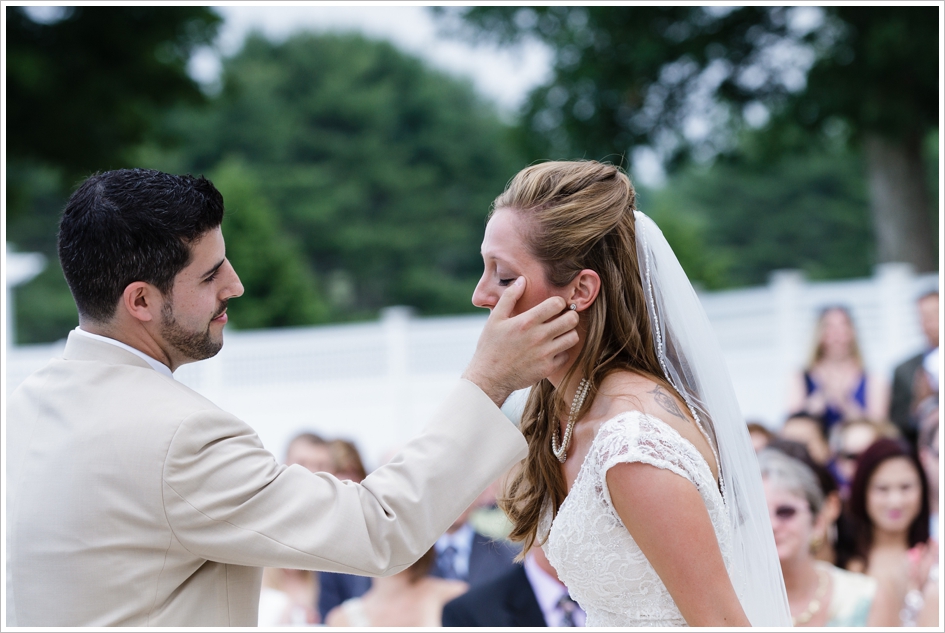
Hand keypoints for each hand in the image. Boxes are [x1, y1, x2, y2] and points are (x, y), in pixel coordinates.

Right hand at [462, 277, 579, 405]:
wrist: (489, 378)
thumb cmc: (490, 346)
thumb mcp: (495, 319)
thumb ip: (509, 297)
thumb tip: (521, 280)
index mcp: (527, 321)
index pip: (557, 303)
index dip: (559, 302)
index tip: (555, 306)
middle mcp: (539, 336)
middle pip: (571, 319)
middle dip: (569, 315)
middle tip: (563, 317)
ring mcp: (545, 353)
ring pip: (573, 337)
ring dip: (568, 333)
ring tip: (559, 333)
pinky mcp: (548, 368)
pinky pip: (566, 355)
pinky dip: (561, 352)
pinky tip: (552, 350)